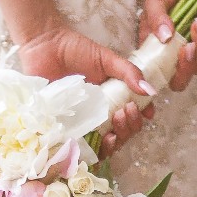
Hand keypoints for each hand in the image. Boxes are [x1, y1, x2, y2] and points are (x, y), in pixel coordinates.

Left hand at [18, 23, 156, 157]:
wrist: (45, 46)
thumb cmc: (75, 50)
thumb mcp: (106, 59)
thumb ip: (128, 73)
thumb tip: (151, 91)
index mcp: (110, 103)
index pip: (129, 121)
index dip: (139, 121)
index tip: (146, 112)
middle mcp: (96, 118)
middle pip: (120, 137)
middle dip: (129, 128)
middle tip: (126, 110)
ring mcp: (80, 126)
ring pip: (103, 147)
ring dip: (115, 141)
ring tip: (115, 124)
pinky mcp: (63, 130)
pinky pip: (78, 148)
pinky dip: (91, 150)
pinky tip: (100, 140)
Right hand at [139, 0, 196, 91]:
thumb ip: (156, 18)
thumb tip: (165, 37)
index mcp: (155, 52)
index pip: (158, 77)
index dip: (164, 78)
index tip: (174, 57)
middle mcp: (172, 58)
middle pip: (180, 81)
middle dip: (187, 67)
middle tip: (189, 46)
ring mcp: (191, 53)